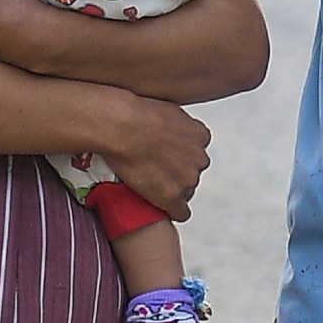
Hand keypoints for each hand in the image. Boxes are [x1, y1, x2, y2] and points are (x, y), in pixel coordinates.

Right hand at [87, 91, 211, 216]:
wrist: (122, 127)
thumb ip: (178, 124)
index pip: (197, 153)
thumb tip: (172, 129)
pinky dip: (173, 211)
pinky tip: (164, 209)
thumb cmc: (136, 114)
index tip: (167, 158)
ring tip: (151, 185)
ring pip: (186, 192)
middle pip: (192, 173)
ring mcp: (187, 179)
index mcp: (200, 136)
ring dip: (172, 190)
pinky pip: (181, 212)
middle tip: (155, 171)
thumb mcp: (168, 109)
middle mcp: (199, 158)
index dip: (180, 157)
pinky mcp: (172, 197)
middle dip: (177, 173)